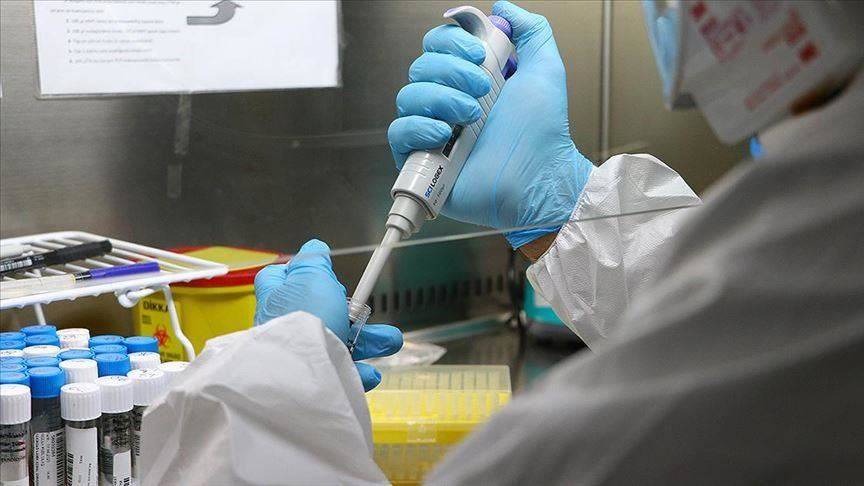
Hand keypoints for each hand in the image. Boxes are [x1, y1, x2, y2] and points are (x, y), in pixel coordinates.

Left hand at [254, 239, 402, 390]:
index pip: (280, 278)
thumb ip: (314, 260)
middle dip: (354, 313)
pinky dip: (357, 371)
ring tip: (390, 342)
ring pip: (336, 343)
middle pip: (322, 312)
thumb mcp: (312, 275)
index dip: (303, 273)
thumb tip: (314, 247)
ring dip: (367, 341)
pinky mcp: (310, 378)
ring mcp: (297, 353)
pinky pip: (338, 372)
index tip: (325, 275)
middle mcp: (285, 326)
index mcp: (278, 297)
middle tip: (370, 312)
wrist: (300, 371)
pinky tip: (369, 372)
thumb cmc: (304, 318)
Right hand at [387, 1, 594, 248]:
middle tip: (483, 88)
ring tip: (471, 116)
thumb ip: (531, 30)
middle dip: (451, 70)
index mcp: (471, 81)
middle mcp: (449, 104)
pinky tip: (444, 134)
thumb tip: (503, 8)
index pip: (438, 45)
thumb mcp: (545, 69)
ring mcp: (433, 132)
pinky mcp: (422, 161)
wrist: (539, 178)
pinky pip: (397, 132)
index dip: (452, 42)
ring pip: (407, 95)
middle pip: (420, 66)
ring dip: (441, 99)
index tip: (480, 53)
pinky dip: (417, 127)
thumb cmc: (544, 134)